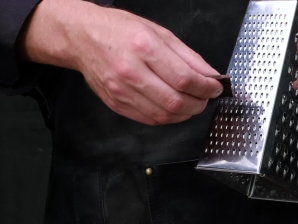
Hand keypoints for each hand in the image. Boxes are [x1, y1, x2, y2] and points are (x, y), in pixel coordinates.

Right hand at [18, 0, 223, 125]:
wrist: (82, 38)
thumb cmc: (119, 30)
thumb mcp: (158, 32)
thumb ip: (188, 56)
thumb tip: (210, 75)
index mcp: (144, 48)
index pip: (184, 79)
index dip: (206, 88)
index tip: (216, 87)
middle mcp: (131, 72)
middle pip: (176, 102)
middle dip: (199, 104)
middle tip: (205, 98)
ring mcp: (122, 91)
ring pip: (164, 116)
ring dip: (185, 114)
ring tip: (192, 103)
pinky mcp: (117, 104)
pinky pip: (149, 120)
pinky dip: (168, 117)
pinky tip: (173, 108)